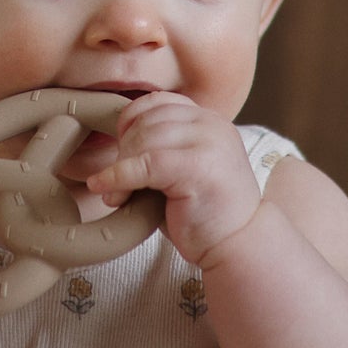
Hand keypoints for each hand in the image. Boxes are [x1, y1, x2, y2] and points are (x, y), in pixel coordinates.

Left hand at [85, 92, 261, 267]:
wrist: (237, 245)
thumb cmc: (205, 215)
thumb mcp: (184, 170)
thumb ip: (161, 148)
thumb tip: (115, 142)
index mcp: (209, 120)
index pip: (159, 102)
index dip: (130, 121)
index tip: (119, 150)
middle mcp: (212, 124)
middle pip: (148, 120)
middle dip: (123, 150)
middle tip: (116, 183)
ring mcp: (209, 142)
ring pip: (144, 140)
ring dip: (120, 168)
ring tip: (117, 196)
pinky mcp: (198, 166)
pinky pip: (145, 164)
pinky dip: (119, 178)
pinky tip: (110, 194)